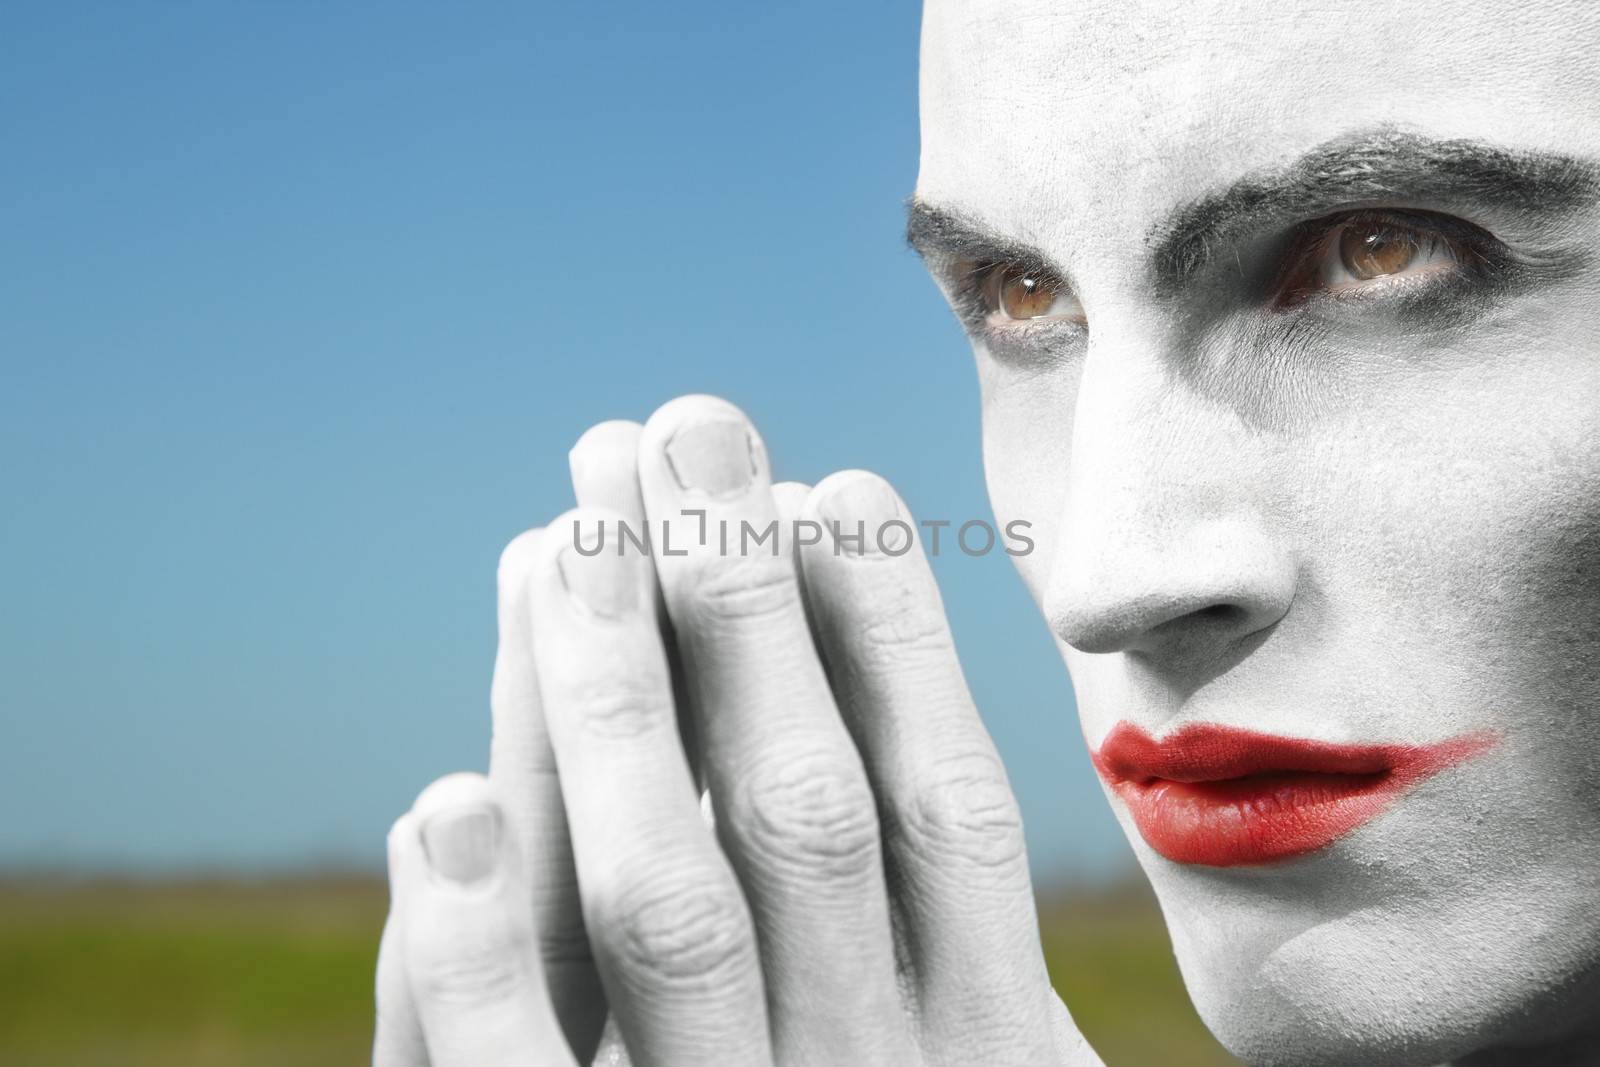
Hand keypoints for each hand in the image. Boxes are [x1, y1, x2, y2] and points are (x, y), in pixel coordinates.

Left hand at [372, 395, 1102, 1065]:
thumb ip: (963, 956)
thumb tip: (915, 725)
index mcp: (987, 1051)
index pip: (943, 810)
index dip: (892, 636)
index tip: (834, 484)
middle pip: (805, 813)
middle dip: (744, 605)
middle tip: (688, 427)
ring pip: (669, 905)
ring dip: (614, 696)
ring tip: (567, 527)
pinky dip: (468, 940)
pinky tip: (442, 803)